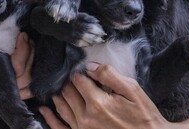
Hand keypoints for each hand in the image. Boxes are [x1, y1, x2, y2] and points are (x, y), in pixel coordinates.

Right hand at [0, 32, 34, 101]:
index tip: (21, 36)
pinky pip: (27, 81)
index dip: (22, 54)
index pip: (16, 73)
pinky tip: (31, 51)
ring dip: (32, 59)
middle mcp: (3, 89)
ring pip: (29, 80)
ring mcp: (8, 88)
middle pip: (26, 78)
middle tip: (25, 36)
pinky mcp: (11, 83)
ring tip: (29, 40)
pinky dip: (32, 68)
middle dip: (29, 54)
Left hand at [40, 63, 170, 128]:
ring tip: (58, 85)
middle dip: (67, 81)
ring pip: (61, 106)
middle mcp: (86, 117)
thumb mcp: (132, 90)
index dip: (77, 70)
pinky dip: (50, 118)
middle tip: (68, 74)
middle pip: (67, 91)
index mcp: (98, 102)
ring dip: (58, 94)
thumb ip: (109, 75)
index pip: (77, 79)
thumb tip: (90, 66)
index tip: (79, 66)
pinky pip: (60, 128)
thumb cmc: (144, 115)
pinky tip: (44, 110)